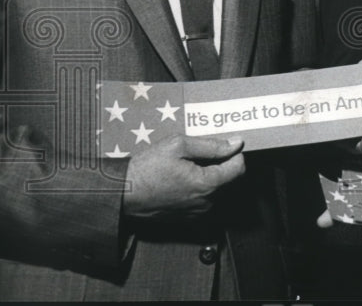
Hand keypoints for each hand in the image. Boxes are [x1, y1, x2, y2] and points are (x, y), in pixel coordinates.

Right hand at [122, 135, 244, 220]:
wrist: (122, 192)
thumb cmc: (147, 168)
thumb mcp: (179, 146)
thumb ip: (212, 145)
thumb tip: (236, 143)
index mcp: (207, 184)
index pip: (239, 168)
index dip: (234, 153)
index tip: (224, 146)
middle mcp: (206, 203)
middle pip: (231, 180)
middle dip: (223, 165)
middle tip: (203, 154)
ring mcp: (197, 213)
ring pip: (218, 190)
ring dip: (212, 177)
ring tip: (190, 166)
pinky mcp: (188, 218)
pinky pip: (205, 200)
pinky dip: (201, 189)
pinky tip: (184, 179)